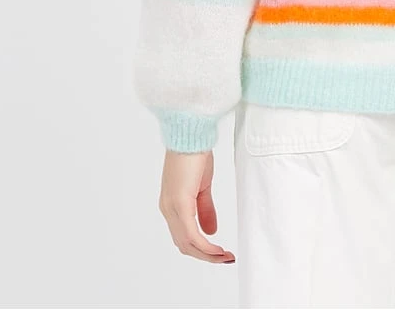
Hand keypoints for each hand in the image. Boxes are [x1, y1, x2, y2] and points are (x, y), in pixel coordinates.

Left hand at [158, 149, 235, 263]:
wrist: (190, 135)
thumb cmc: (194, 155)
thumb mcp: (202, 186)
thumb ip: (205, 209)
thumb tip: (211, 231)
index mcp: (172, 206)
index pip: (184, 237)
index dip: (202, 249)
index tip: (220, 254)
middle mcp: (168, 210)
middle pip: (184, 245)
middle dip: (206, 256)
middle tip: (226, 259)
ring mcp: (172, 208)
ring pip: (187, 243)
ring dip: (207, 254)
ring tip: (225, 257)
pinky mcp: (180, 203)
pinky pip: (191, 234)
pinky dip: (205, 246)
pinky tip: (217, 249)